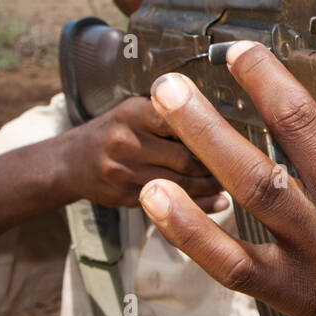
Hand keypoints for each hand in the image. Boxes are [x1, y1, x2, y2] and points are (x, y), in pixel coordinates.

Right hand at [61, 96, 225, 212]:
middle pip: (185, 156)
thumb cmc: (115, 131)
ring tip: (232, 184)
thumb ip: (172, 115)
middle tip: (244, 166)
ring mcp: (122, 171)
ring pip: (179, 184)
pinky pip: (167, 202)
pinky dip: (197, 205)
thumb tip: (224, 123)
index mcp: (134, 112)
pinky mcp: (123, 197)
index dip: (213, 130)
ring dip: (211, 187)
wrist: (70, 161)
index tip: (239, 135)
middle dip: (218, 164)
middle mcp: (125, 140)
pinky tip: (217, 203)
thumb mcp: (137, 110)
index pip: (180, 119)